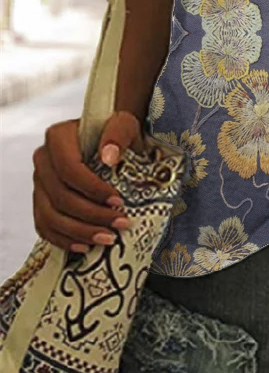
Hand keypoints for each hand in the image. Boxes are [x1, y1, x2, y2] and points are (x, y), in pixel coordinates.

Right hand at [32, 110, 141, 254]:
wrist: (110, 141)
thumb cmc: (117, 133)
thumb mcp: (124, 126)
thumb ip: (118, 134)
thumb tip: (108, 157)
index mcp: (58, 138)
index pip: (69, 169)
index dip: (93, 189)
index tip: (118, 201)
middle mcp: (43, 160)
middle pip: (60, 196)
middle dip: (92, 215)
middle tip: (121, 224)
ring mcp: (39, 183)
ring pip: (51, 216)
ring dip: (80, 232)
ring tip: (109, 239)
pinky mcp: (41, 201)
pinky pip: (45, 226)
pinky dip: (64, 240)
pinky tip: (85, 246)